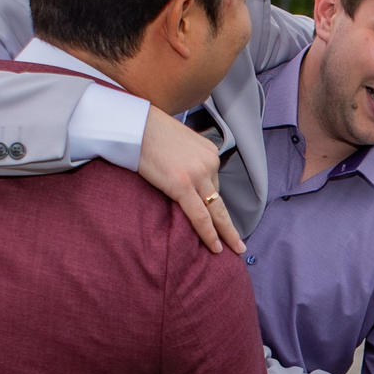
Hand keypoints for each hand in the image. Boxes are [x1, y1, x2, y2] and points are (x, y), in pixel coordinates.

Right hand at [139, 105, 240, 253]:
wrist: (134, 125)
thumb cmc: (147, 131)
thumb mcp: (177, 144)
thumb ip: (186, 162)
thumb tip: (181, 179)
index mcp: (208, 152)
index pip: (212, 183)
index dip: (211, 204)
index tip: (218, 219)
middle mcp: (209, 162)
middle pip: (220, 199)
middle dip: (230, 225)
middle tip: (240, 244)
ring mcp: (198, 174)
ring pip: (215, 211)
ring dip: (224, 232)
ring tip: (232, 249)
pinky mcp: (183, 185)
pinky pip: (200, 216)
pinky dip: (209, 234)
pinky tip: (215, 247)